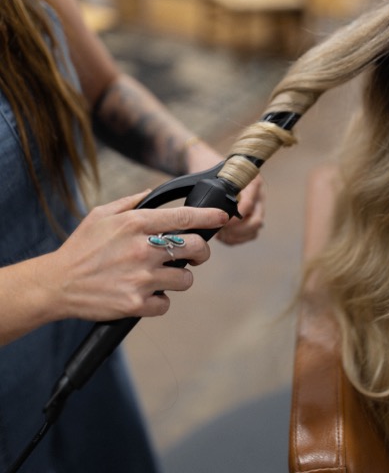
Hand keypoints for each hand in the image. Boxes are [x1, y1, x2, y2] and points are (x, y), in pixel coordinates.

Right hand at [39, 192, 228, 321]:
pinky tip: (146, 294)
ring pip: (186, 279)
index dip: (209, 215)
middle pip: (196, 247)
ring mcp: (141, 278)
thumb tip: (155, 193)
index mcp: (135, 224)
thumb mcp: (102, 214)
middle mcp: (142, 249)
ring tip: (163, 276)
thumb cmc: (80, 247)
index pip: (184, 216)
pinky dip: (160, 300)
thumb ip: (132, 203)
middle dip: (201, 251)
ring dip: (180, 278)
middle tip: (194, 254)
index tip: (223, 216)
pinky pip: (166, 303)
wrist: (57, 284)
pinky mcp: (136, 304)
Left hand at [216, 174, 264, 244]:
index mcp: (252, 182)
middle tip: (221, 231)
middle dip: (237, 230)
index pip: (248, 204)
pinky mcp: (252, 217)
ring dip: (236, 236)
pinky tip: (223, 236)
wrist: (207, 165)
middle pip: (256, 221)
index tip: (220, 223)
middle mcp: (258, 195)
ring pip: (254, 230)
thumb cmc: (209, 167)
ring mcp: (257, 207)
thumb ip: (214, 187)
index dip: (234, 218)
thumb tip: (209, 208)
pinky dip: (237, 239)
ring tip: (220, 234)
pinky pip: (250, 234)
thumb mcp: (211, 173)